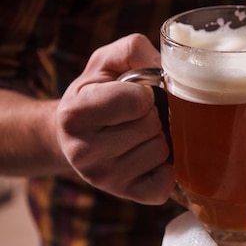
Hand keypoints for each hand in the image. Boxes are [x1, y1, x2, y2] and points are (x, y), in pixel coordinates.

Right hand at [56, 34, 174, 203]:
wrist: (74, 137)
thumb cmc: (97, 93)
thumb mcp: (105, 63)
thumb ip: (133, 51)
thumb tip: (171, 66)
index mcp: (75, 114)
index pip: (137, 101)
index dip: (143, 93)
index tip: (133, 95)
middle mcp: (83, 152)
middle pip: (152, 126)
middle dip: (152, 115)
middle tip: (135, 117)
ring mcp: (104, 178)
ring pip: (161, 150)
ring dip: (159, 138)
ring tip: (139, 135)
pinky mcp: (127, 195)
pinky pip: (166, 181)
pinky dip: (166, 167)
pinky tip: (149, 157)